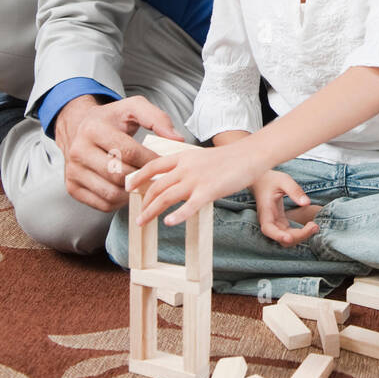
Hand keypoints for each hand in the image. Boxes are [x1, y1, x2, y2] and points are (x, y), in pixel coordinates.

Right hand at [54, 94, 184, 212]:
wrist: (78, 127)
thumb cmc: (111, 119)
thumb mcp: (133, 108)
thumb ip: (157, 118)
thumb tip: (177, 139)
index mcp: (93, 129)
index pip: (128, 152)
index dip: (150, 160)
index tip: (164, 163)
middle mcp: (78, 151)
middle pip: (119, 175)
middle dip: (143, 178)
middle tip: (158, 178)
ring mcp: (73, 171)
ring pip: (111, 193)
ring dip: (133, 194)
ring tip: (145, 185)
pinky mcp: (72, 188)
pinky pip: (102, 204)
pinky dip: (120, 203)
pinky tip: (129, 191)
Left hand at [125, 133, 273, 226]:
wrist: (251, 155)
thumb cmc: (230, 158)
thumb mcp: (202, 157)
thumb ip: (188, 167)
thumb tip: (177, 180)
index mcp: (183, 157)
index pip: (153, 166)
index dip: (138, 176)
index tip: (128, 186)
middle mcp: (186, 168)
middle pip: (156, 185)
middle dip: (143, 202)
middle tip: (138, 216)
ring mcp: (196, 179)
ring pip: (166, 196)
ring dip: (151, 211)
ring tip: (142, 222)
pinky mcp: (209, 191)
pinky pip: (189, 206)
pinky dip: (178, 215)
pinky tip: (169, 223)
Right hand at [253, 170, 320, 245]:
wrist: (262, 181)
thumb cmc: (271, 179)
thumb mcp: (284, 180)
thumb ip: (294, 191)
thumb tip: (307, 203)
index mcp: (265, 212)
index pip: (268, 229)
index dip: (277, 235)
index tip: (289, 238)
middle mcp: (268, 222)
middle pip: (281, 238)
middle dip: (298, 236)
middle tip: (315, 226)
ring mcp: (274, 224)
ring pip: (287, 239)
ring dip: (301, 236)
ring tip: (315, 227)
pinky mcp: (280, 223)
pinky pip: (290, 234)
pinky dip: (300, 233)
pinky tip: (311, 226)